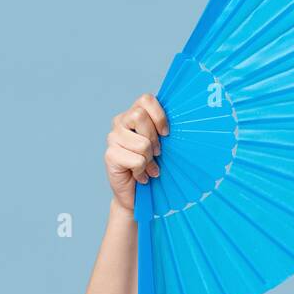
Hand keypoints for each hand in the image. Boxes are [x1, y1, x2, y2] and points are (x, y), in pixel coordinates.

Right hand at [104, 93, 168, 211]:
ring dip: (149, 160)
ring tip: (147, 167)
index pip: (146, 99)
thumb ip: (163, 130)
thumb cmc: (152, 167)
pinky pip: (136, 160)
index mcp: (133, 114)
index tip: (166, 134)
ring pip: (141, 143)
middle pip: (139, 116)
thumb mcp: (161, 145)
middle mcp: (120, 122)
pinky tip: (139, 176)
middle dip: (153, 139)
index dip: (159, 116)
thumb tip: (183, 119)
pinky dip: (142, 171)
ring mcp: (113, 138)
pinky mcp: (110, 155)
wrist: (137, 194)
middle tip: (156, 154)